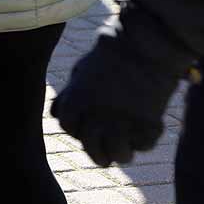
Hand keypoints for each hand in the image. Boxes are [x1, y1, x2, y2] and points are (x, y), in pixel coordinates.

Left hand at [51, 29, 179, 167]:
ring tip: (125, 150)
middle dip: (98, 154)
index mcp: (75, 102)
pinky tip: (144, 131)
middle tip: (105, 157)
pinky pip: (144, 145)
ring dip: (121, 154)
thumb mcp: (80, 72)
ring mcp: (122, 122)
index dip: (77, 129)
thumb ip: (69, 95)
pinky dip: (145, 141)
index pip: (69, 128)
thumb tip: (56, 114)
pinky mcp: (148, 123)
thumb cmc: (110, 56)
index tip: (86, 129)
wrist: (145, 46)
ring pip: (118, 155)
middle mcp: (96, 116)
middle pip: (92, 148)